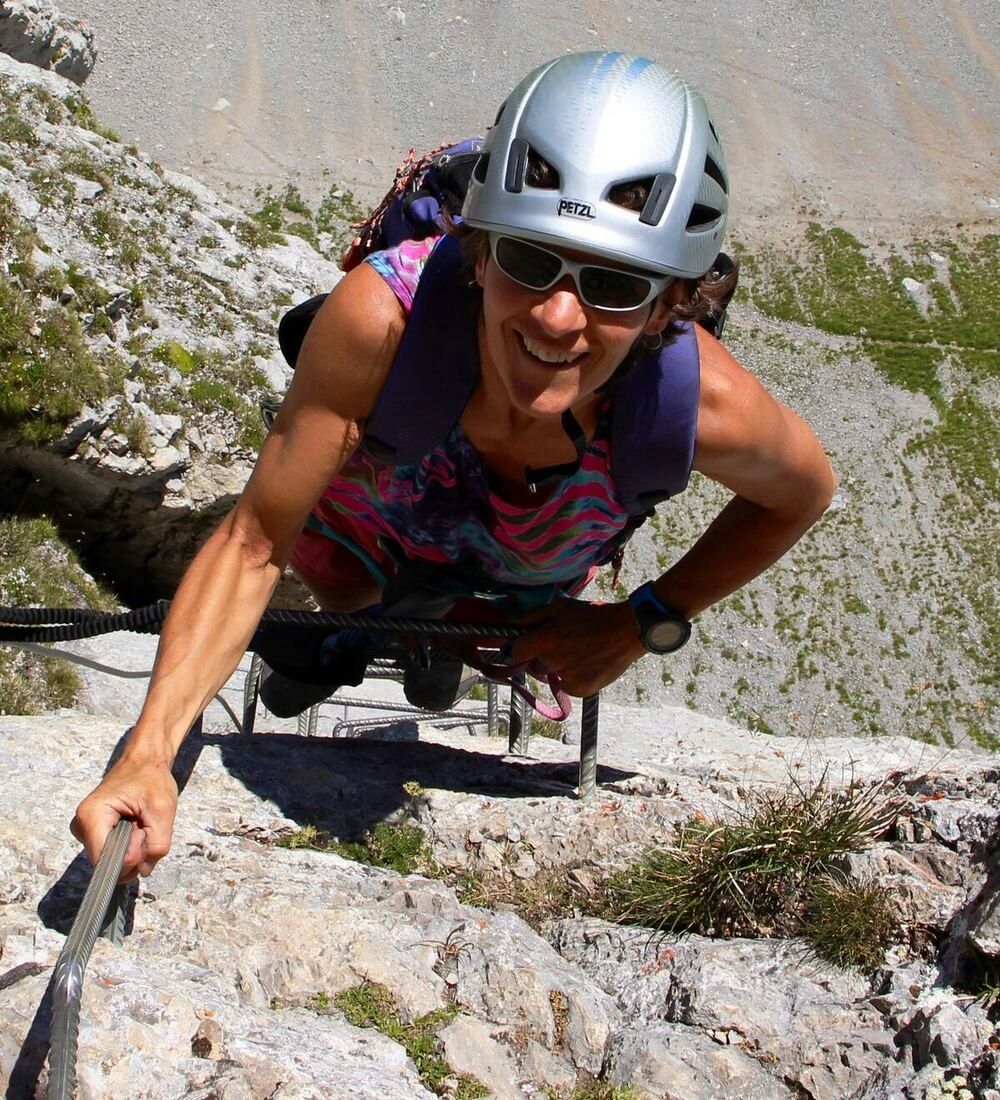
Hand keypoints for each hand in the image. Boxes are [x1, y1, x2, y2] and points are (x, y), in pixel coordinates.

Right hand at [71, 752, 178, 881]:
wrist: (145, 760)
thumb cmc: (152, 779)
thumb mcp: (163, 810)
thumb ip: (156, 846)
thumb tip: (141, 872)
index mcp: (92, 817)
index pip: (105, 862)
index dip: (129, 859)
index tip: (143, 835)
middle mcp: (81, 827)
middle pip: (110, 863)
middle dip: (135, 852)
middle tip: (144, 823)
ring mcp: (85, 832)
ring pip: (114, 860)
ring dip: (134, 847)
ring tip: (140, 821)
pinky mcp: (93, 835)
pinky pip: (114, 854)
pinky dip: (130, 844)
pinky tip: (135, 825)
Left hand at [509, 597, 645, 696]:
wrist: (626, 630)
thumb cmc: (593, 615)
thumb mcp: (561, 607)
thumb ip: (533, 616)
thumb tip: (513, 622)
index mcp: (545, 640)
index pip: (516, 651)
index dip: (519, 648)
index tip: (527, 646)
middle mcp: (552, 661)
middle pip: (534, 664)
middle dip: (541, 656)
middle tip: (561, 644)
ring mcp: (566, 677)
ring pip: (550, 675)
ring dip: (557, 667)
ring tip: (578, 652)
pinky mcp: (580, 689)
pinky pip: (566, 686)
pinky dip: (571, 678)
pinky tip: (585, 664)